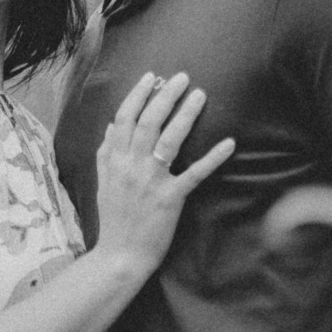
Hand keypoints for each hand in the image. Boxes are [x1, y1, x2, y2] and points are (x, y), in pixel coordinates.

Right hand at [94, 70, 233, 274]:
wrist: (120, 255)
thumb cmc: (113, 218)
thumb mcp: (103, 181)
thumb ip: (105, 152)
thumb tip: (111, 126)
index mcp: (114, 158)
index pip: (125, 117)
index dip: (138, 94)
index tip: (152, 77)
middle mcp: (131, 165)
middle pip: (148, 121)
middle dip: (165, 96)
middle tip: (182, 77)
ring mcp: (151, 181)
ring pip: (169, 140)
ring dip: (186, 115)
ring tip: (200, 95)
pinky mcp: (170, 199)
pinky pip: (194, 174)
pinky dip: (212, 157)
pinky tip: (228, 143)